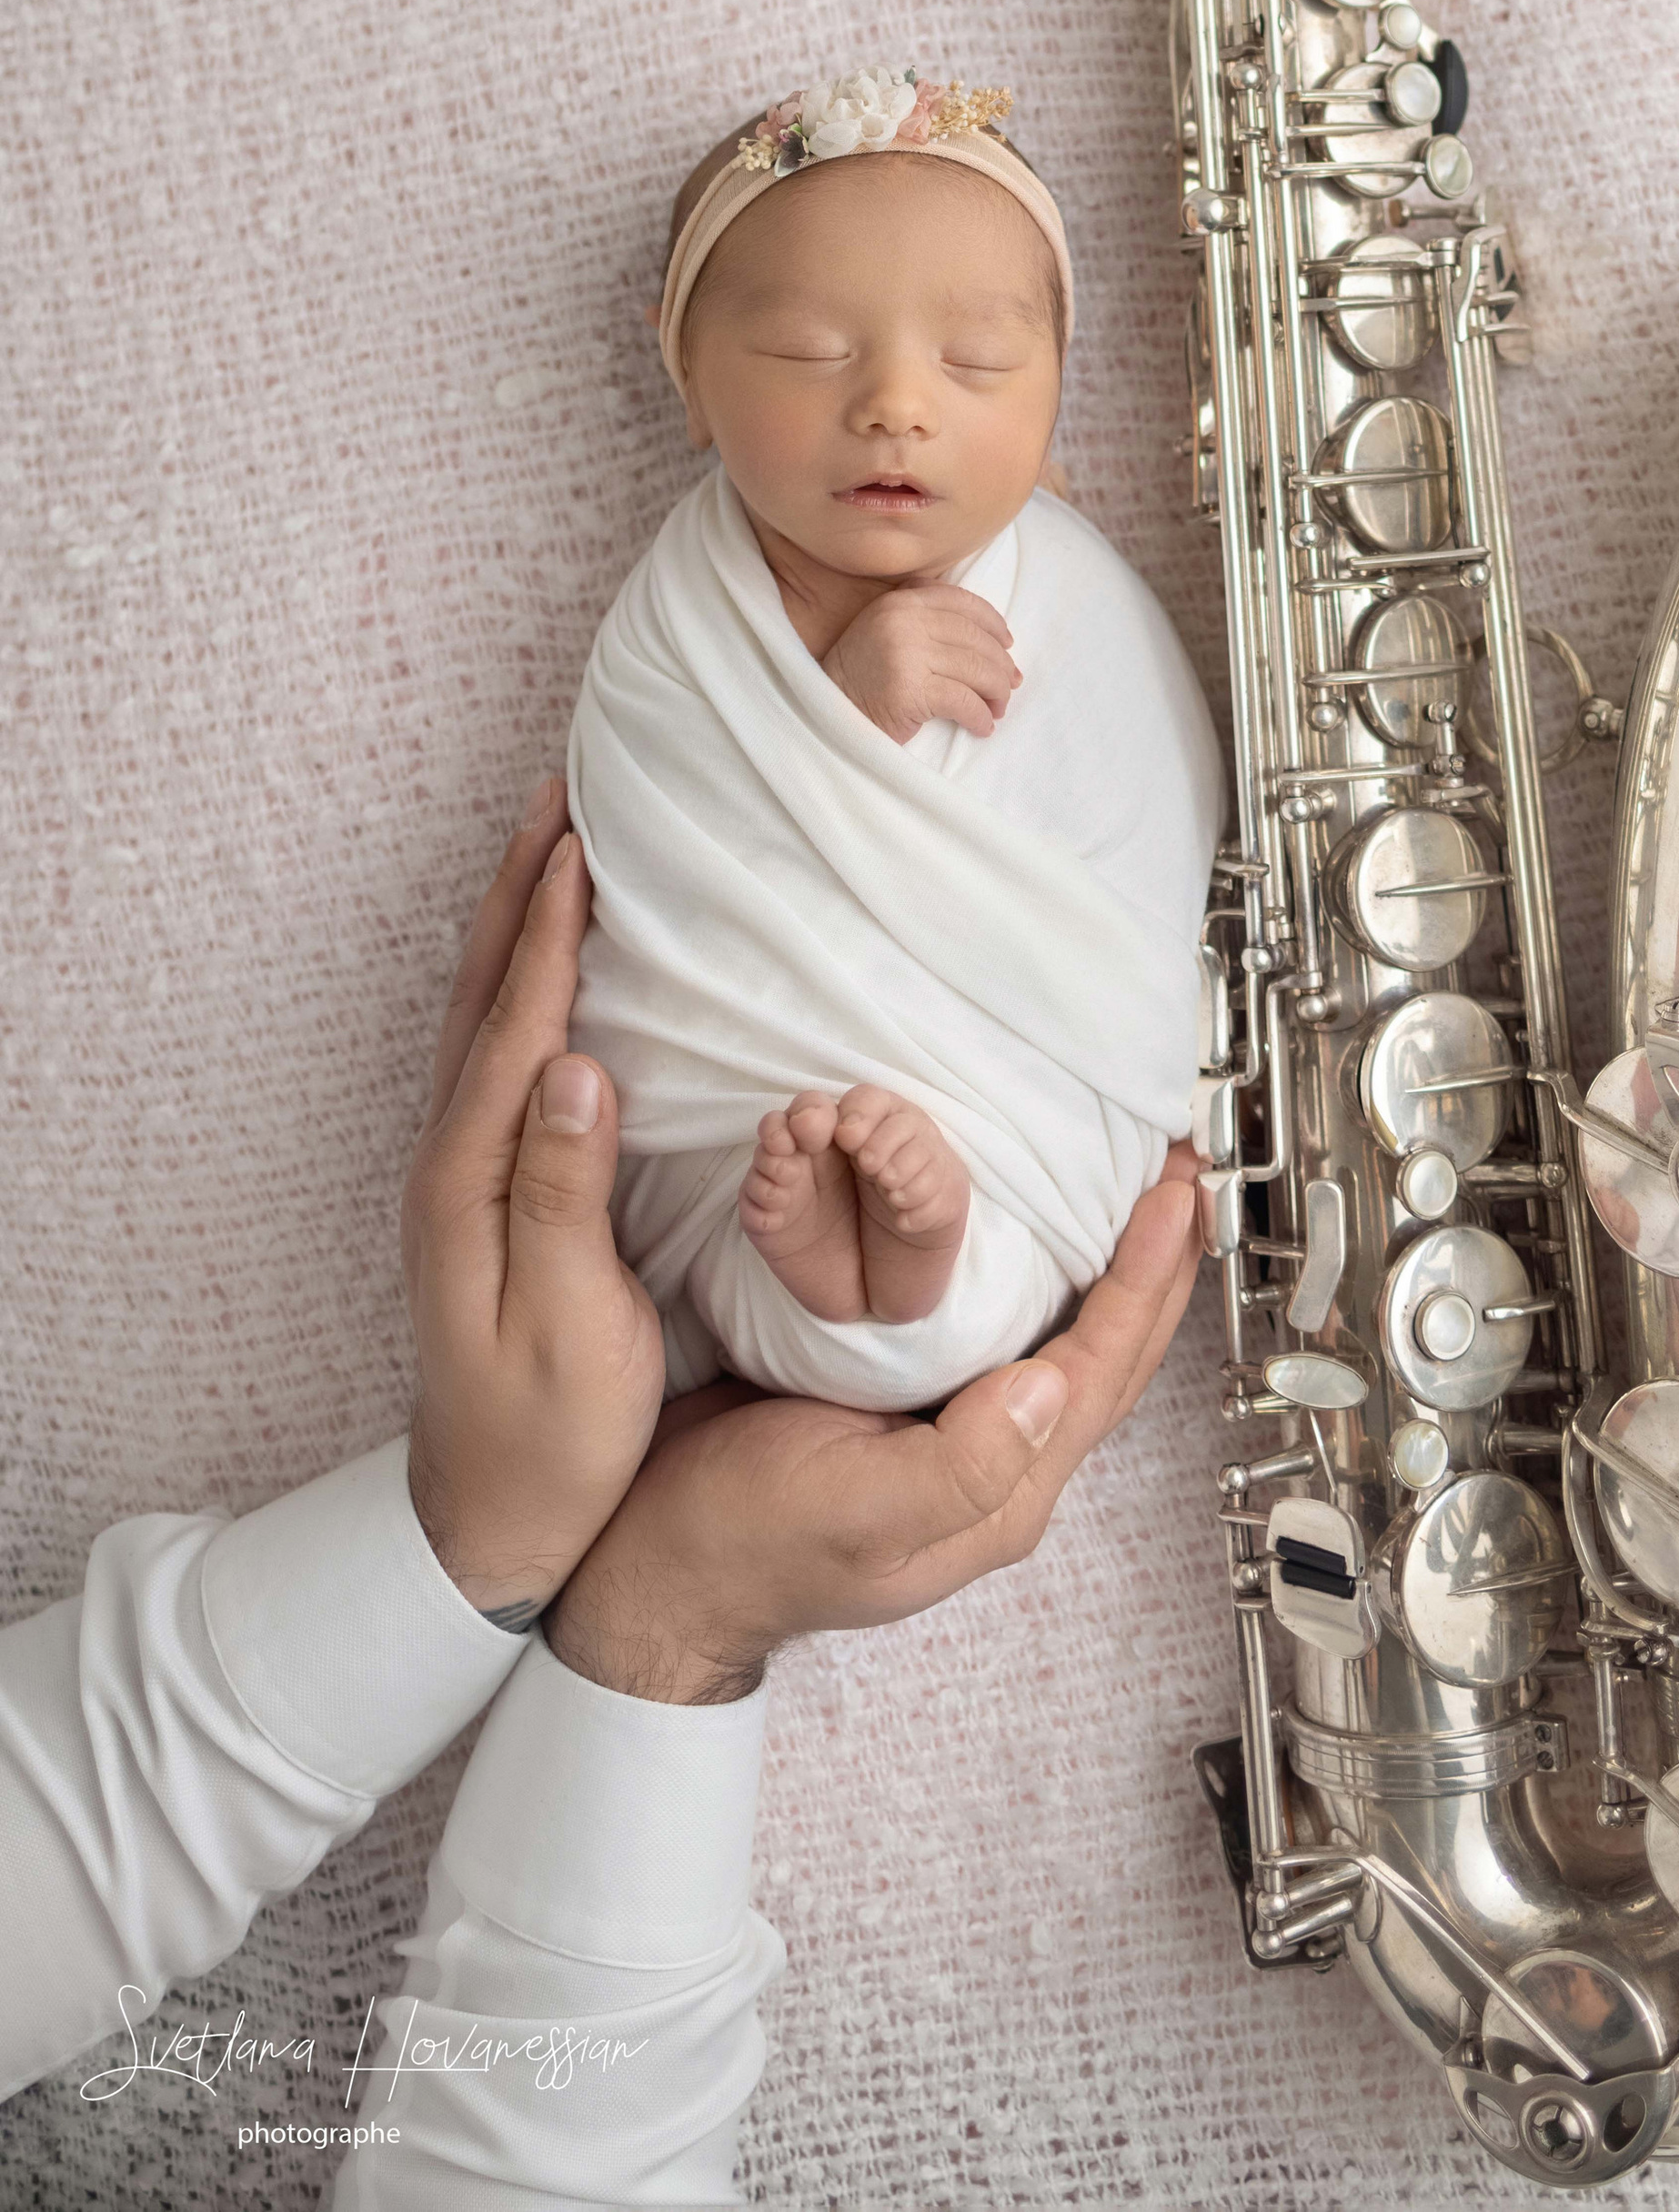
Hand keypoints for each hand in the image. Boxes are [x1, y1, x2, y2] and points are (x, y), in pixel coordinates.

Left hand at [402, 782, 668, 1627]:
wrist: (494, 1523)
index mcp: (471, 1187)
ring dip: (520, 924)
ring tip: (561, 843)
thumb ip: (565, 1192)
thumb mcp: (572, 1323)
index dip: (553, 935)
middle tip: (564, 796)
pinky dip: (527, 982)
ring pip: (486, 1016)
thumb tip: (577, 1064)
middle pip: (484, 998)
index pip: (517, 1031)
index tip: (586, 845)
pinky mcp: (489, 1190)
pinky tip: (560, 964)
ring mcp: (463, 1176)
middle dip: (522, 892)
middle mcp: (452, 1165)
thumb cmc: (553, 1435)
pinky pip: (502, 1053)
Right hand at [545, 1145, 1203, 1700]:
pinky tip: (1034, 1224)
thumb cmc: (741, 1547)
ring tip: (1134, 1186)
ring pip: (1064, 1336)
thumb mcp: (852, 1511)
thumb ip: (961, 1464)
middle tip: (1182, 1169)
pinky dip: (1037, 1268)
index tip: (1174, 1196)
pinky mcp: (911, 1398)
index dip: (1146, 1279)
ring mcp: (957, 1431)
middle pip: (1108, 1352)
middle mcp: (999, 1464)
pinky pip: (1002, 1325)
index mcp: (1002, 1494)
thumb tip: (1054, 1386)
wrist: (653, 1566)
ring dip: (1108, 1261)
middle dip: (1155, 1263)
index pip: (1103, 1369)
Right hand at [820, 583, 1020, 742]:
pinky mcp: (909, 691)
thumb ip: (927, 618)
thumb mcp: (888, 630)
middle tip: (1008, 687)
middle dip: (1000, 666)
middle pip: (976, 639)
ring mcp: (906, 655)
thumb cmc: (864, 677)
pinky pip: (964, 702)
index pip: (963, 603)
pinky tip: (982, 727)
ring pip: (976, 669)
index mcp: (901, 601)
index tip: (1007, 645)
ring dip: (996, 694)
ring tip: (996, 709)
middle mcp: (903, 621)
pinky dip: (980, 717)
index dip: (993, 624)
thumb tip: (999, 640)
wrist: (826, 713)